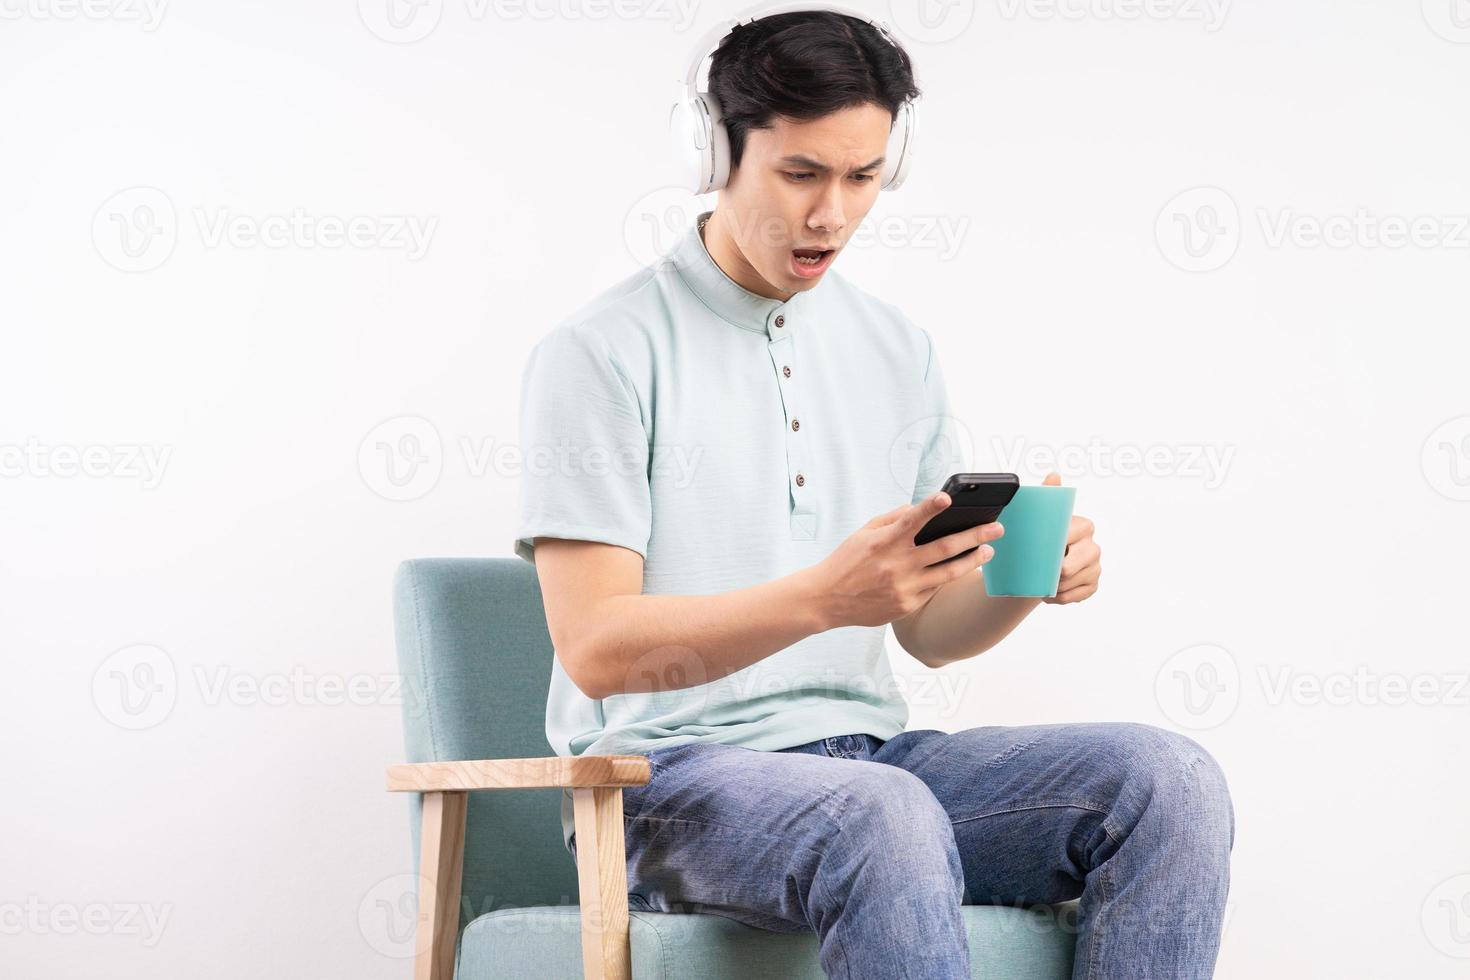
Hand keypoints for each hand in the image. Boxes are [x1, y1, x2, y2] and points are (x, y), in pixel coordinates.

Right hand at [807, 492, 1005, 628]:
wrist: (827, 599)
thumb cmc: (847, 561)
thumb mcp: (864, 533)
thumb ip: (893, 520)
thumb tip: (919, 508)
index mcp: (884, 541)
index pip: (911, 520)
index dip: (930, 507)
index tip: (948, 498)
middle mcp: (897, 564)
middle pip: (945, 547)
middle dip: (976, 535)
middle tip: (998, 528)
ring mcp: (904, 586)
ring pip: (950, 572)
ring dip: (974, 559)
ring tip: (989, 551)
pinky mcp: (907, 605)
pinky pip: (935, 588)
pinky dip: (949, 577)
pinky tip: (962, 568)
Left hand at [1039, 472, 1100, 604]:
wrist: (1041, 562)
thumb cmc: (1043, 537)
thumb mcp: (1042, 516)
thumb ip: (1048, 494)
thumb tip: (1054, 474)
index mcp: (1084, 526)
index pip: (1075, 533)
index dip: (1059, 543)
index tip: (1044, 548)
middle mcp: (1093, 547)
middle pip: (1074, 564)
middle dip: (1056, 570)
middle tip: (1040, 569)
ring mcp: (1095, 568)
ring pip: (1072, 582)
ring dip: (1054, 585)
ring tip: (1040, 580)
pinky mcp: (1092, 586)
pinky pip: (1074, 596)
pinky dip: (1059, 597)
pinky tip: (1050, 592)